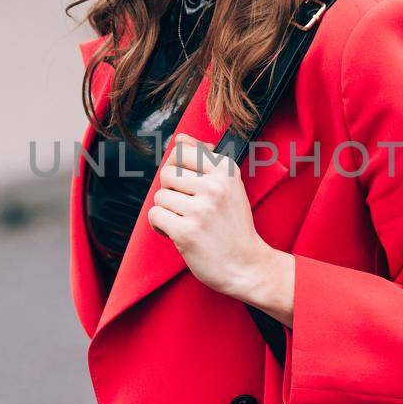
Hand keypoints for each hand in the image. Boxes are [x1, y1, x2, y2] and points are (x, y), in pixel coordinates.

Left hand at [148, 132, 292, 318]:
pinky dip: (160, 227)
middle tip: (186, 207)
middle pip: (168, 173)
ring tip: (184, 221)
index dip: (178, 168)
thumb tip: (180, 138)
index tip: (189, 185)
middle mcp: (215, 186)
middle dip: (171, 191)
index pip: (182, 151)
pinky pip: (155, 216)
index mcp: (226, 171)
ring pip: (160, 195)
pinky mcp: (187, 232)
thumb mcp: (229, 186)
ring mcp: (201, 209)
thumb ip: (204, 160)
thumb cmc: (233, 225)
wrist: (247, 265)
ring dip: (167, 211)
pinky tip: (176, 233)